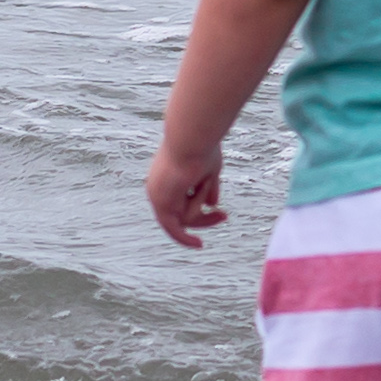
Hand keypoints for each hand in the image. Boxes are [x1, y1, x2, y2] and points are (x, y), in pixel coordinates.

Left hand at [145, 127, 227, 248]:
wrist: (192, 137)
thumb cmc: (201, 146)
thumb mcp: (208, 169)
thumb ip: (208, 187)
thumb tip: (213, 204)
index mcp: (167, 177)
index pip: (181, 202)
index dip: (200, 208)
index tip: (217, 211)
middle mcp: (158, 188)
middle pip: (182, 215)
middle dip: (204, 218)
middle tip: (224, 216)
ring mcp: (157, 196)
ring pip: (184, 218)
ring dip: (201, 200)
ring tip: (204, 178)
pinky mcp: (160, 203)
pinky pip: (179, 223)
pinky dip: (185, 237)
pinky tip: (198, 244)